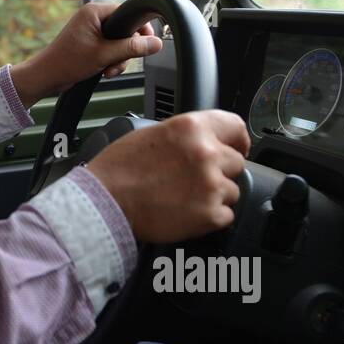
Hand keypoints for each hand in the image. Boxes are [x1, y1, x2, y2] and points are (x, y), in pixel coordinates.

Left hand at [10, 4, 162, 107]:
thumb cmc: (67, 62)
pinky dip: (111, 61)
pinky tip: (103, 71)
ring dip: (118, 59)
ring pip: (120, 43)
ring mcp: (92, 31)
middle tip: (119, 62)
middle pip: (126, 30)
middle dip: (125, 51)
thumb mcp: (105, 55)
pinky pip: (111, 50)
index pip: (128, 12)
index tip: (148, 42)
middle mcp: (93, 18)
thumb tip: (156, 43)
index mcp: (95, 11)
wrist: (46, 77)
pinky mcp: (91, 44)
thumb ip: (132, 48)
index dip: (140, 28)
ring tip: (108, 69)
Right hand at [84, 110, 249, 243]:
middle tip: (192, 179)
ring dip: (214, 195)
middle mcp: (206, 153)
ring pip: (231, 190)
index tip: (238, 147)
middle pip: (235, 162)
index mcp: (192, 128)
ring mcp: (211, 185)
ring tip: (183, 197)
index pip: (235, 127)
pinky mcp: (211, 214)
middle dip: (219, 171)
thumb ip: (185, 134)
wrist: (104, 202)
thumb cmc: (119, 169)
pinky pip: (225, 214)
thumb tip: (206, 140)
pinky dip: (209, 216)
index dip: (238, 139)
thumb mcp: (152, 133)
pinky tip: (185, 211)